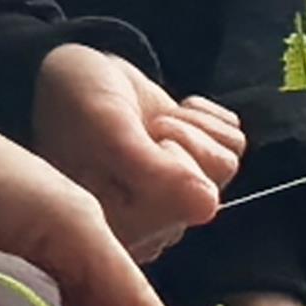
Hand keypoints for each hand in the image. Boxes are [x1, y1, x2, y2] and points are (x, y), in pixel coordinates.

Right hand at [33, 44, 246, 258]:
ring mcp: (174, 197)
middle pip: (213, 185)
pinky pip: (234, 144)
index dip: (170, 159)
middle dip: (183, 142)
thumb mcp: (106, 129)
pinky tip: (169, 115)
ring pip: (226, 164)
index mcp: (124, 229)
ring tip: (152, 124)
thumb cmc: (75, 103)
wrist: (72, 75)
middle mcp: (153, 223)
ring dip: (193, 129)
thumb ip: (152, 170)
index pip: (190, 203)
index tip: (136, 140)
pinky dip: (206, 119)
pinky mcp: (194, 167)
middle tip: (143, 130)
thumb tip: (208, 205)